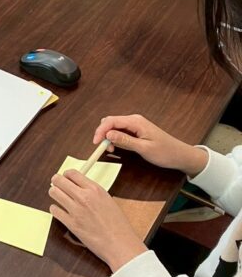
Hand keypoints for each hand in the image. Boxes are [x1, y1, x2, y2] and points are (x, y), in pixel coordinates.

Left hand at [49, 170, 147, 272]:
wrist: (120, 244)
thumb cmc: (118, 225)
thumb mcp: (108, 200)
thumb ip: (92, 191)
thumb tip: (78, 186)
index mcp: (95, 190)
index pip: (72, 173)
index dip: (66, 175)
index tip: (65, 178)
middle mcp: (84, 197)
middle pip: (58, 180)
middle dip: (56, 182)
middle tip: (58, 186)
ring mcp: (76, 210)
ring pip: (53, 192)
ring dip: (55, 194)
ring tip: (59, 198)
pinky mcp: (71, 223)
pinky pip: (54, 210)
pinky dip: (55, 210)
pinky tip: (61, 212)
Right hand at [92, 114, 207, 175]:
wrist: (181, 155)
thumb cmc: (166, 152)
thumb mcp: (144, 149)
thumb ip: (125, 141)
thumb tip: (108, 135)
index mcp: (136, 122)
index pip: (111, 121)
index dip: (100, 131)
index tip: (96, 142)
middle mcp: (134, 120)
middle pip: (110, 122)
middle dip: (103, 133)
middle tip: (102, 147)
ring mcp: (135, 125)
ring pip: (114, 127)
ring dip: (108, 137)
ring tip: (110, 149)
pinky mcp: (136, 130)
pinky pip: (120, 131)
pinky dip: (115, 138)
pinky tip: (117, 146)